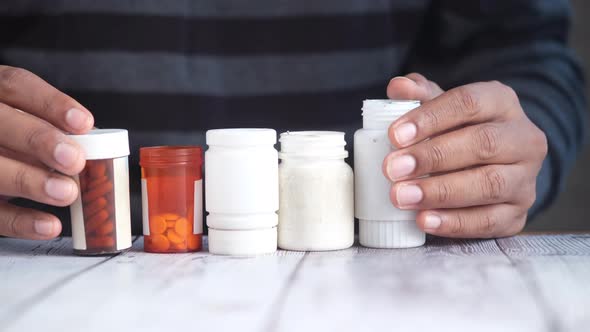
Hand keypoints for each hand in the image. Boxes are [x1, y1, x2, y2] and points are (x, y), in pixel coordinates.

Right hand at [0, 66, 93, 238]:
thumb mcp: (25, 122)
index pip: (16, 86)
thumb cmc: (13, 139)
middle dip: (39, 140)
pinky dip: (21, 221)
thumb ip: (52, 127)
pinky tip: (49, 224)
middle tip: (74, 159)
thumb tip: (93, 143)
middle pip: (0, 123)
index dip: (51, 104)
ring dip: (30, 181)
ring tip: (67, 193)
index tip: (84, 122)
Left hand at [383, 73, 546, 237]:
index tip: (394, 135)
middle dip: (432, 157)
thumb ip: (419, 96)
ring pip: (489, 184)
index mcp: (502, 103)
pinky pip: (490, 221)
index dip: (430, 118)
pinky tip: (424, 220)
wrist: (491, 166)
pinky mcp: (518, 214)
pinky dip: (454, 222)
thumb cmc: (458, 132)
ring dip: (440, 192)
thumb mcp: (440, 108)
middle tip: (392, 169)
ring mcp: (525, 179)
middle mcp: (523, 139)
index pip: (469, 103)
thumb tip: (398, 87)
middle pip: (482, 143)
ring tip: (402, 196)